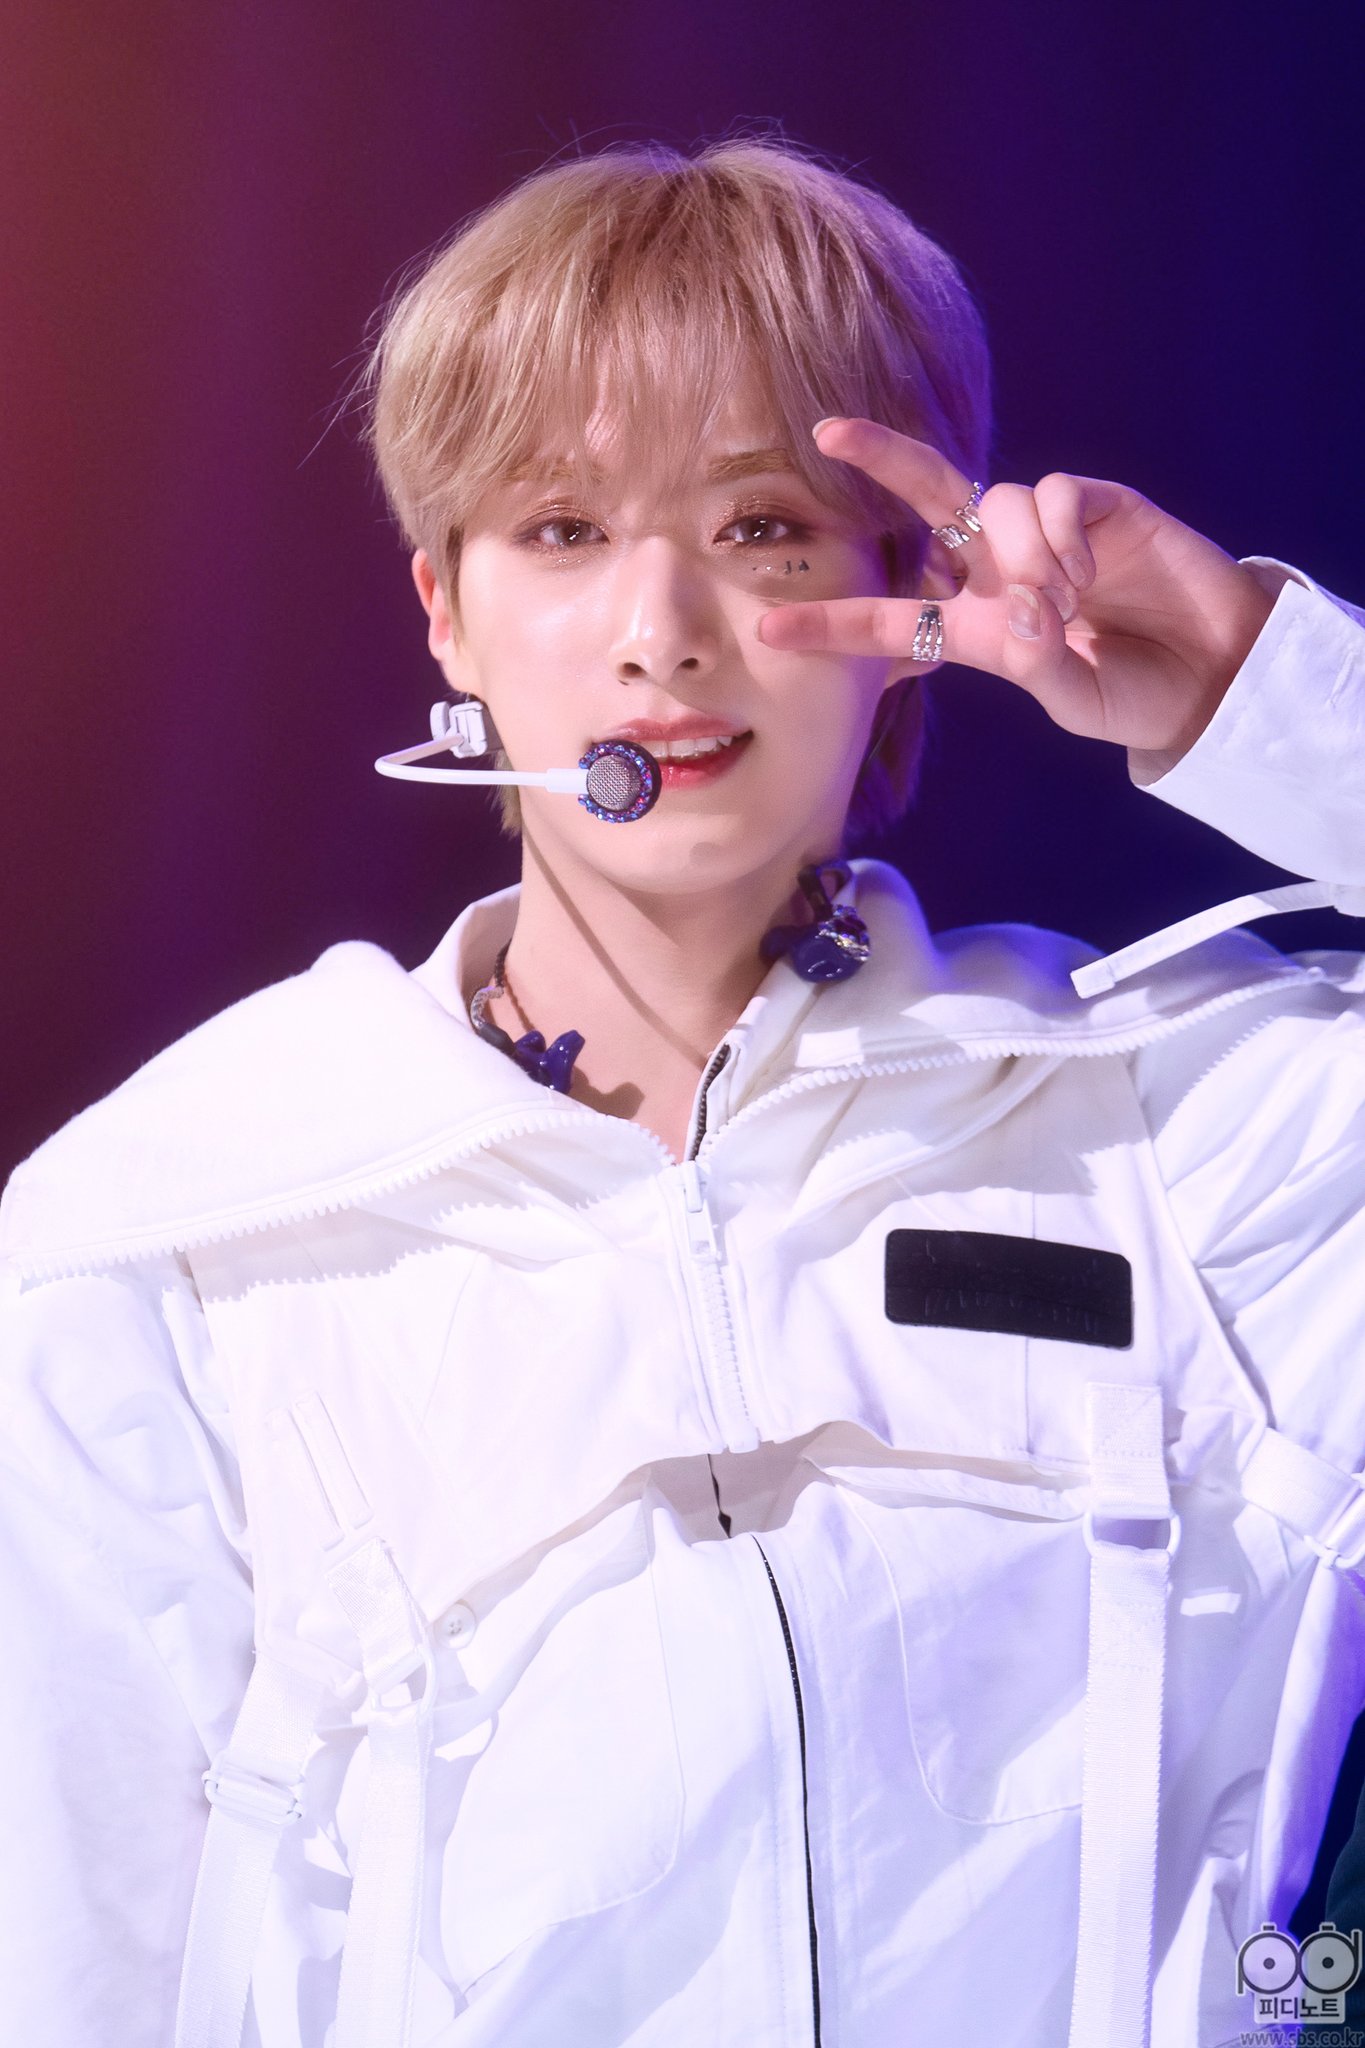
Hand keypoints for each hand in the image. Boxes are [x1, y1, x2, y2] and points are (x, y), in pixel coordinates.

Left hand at [757, 418, 1276, 761]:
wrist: (1217, 675)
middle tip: (827, 431)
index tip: (768, 628)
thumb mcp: (1074, 698)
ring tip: (1064, 601)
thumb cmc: (1138, 693)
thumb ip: (1036, 662)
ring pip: (997, 502)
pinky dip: (1059, 533)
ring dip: (1019, 554)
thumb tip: (1021, 609)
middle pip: (932, 499)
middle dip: (882, 460)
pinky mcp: (1100, 505)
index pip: (894, 620)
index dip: (834, 624)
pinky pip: (1051, 493)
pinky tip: (1087, 572)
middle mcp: (1003, 569)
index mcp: (980, 628)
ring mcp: (1051, 532)